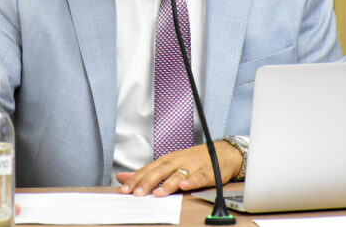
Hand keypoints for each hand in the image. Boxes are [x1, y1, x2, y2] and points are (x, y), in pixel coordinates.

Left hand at [116, 141, 241, 196]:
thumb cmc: (194, 159)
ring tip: (158, 193)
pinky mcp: (208, 172)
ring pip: (178, 174)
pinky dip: (192, 181)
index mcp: (168, 160)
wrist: (222, 152)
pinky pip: (199, 177)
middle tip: (137, 193)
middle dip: (148, 182)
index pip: (149, 169)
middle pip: (160, 171)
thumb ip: (147, 172)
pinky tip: (184, 186)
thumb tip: (123, 177)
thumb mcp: (169, 163)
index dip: (136, 179)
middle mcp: (178, 161)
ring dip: (167, 184)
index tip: (124, 189)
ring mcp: (193, 166)